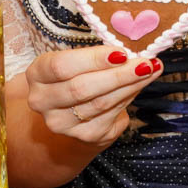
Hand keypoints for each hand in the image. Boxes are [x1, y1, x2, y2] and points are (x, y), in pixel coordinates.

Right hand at [24, 46, 162, 145]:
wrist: (68, 114)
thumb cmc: (73, 77)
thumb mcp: (74, 62)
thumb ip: (95, 57)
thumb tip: (129, 51)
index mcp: (37, 74)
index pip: (62, 66)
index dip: (93, 59)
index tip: (121, 52)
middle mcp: (42, 101)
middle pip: (82, 88)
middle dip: (118, 74)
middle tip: (145, 63)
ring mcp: (61, 123)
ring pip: (101, 103)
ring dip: (130, 86)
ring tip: (150, 70)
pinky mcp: (83, 136)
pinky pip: (111, 115)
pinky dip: (129, 98)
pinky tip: (139, 86)